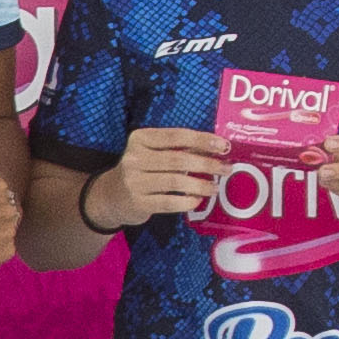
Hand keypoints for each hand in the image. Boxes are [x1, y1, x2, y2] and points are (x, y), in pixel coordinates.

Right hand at [111, 126, 227, 221]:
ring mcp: (134, 181)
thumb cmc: (142, 171)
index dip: (202, 140)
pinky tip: (198, 200)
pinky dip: (187, 201)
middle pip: (178, 159)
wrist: (112, 196)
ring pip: (176, 182)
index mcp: (140, 139)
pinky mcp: (138, 203)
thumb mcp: (153, 153)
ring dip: (200, 185)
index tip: (223, 145)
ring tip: (215, 187)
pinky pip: (169, 202)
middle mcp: (134, 158)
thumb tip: (215, 149)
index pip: (176, 136)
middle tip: (226, 168)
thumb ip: (178, 149)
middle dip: (207, 164)